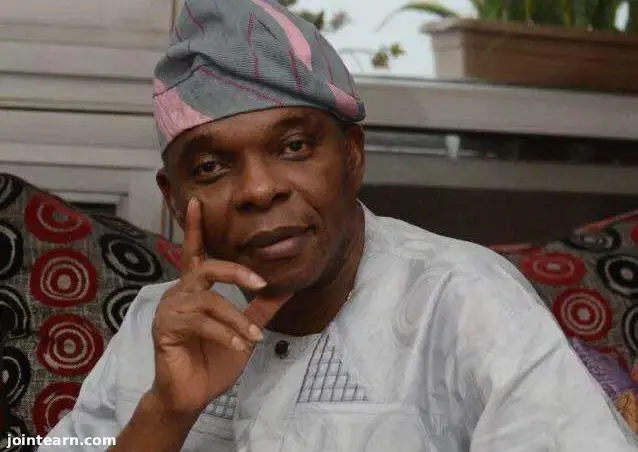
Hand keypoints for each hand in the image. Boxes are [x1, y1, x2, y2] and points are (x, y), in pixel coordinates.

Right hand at [149, 197, 289, 416]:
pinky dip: (224, 334)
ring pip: (209, 300)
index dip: (195, 227)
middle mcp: (179, 292)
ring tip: (252, 338)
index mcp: (195, 288)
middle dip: (236, 272)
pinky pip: (201, 323)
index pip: (195, 252)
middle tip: (261, 283)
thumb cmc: (214, 359)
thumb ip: (260, 308)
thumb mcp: (243, 330)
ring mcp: (169, 309)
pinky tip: (238, 347)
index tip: (197, 200)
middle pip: (207, 267)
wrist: (192, 394)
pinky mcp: (165, 327)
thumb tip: (286, 288)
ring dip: (236, 319)